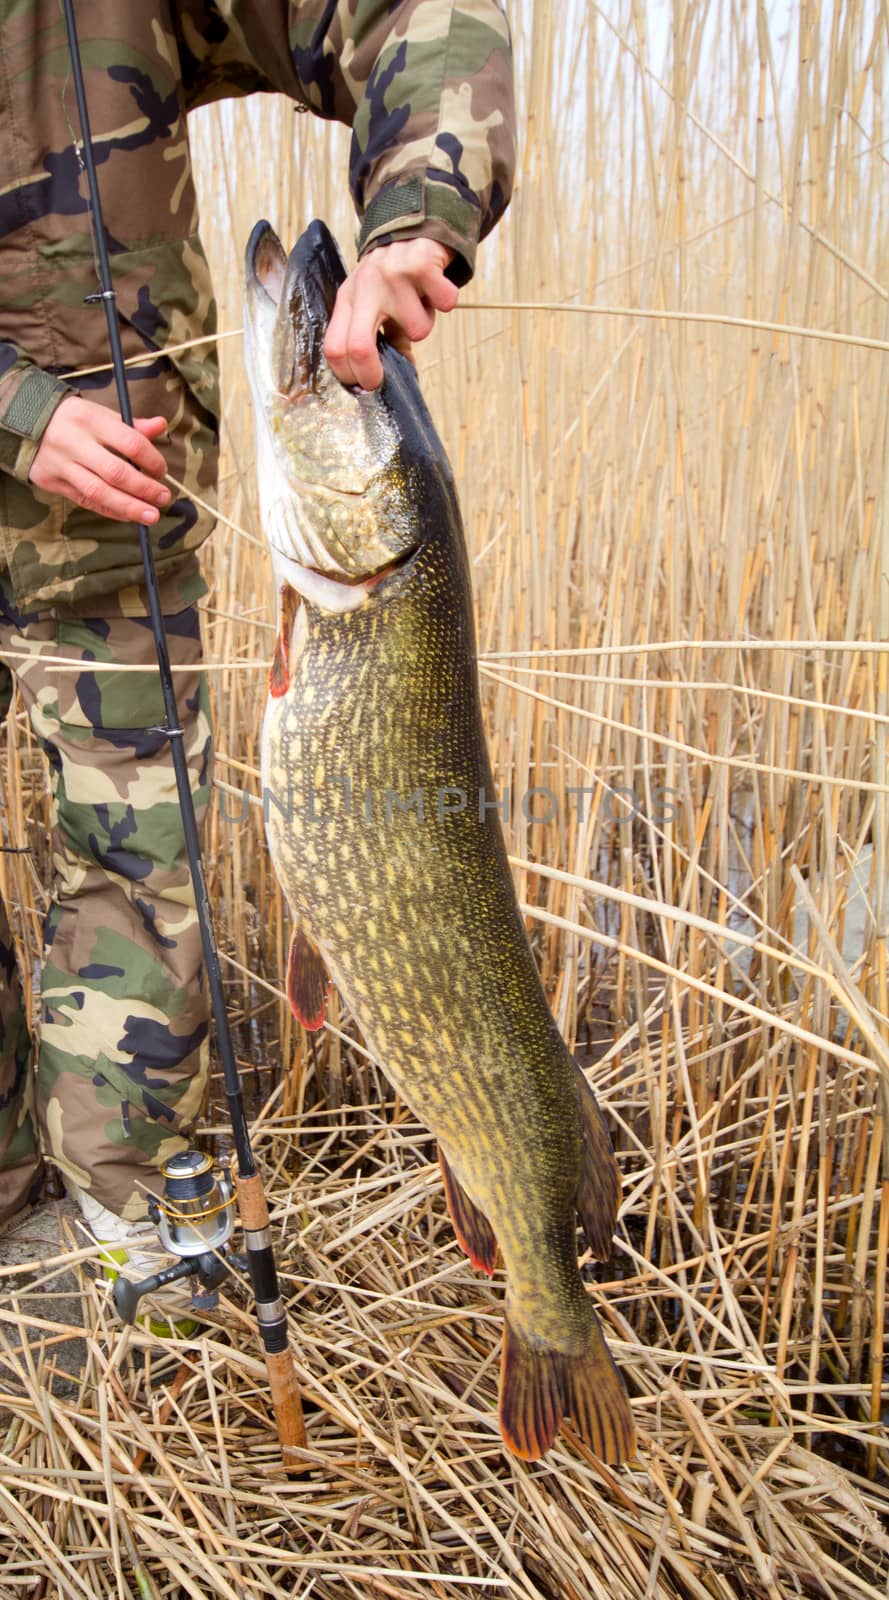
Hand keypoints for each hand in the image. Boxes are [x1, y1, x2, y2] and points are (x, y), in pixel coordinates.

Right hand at [29, 395, 171, 523]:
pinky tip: (127, 515)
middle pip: (116, 472)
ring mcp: (61, 464)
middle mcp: (74, 442)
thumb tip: (161, 425)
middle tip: (164, 498)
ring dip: (129, 507)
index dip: (152, 460)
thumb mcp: (100, 414)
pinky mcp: (52, 482)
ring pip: (99, 492)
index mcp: (90, 419)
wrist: (25, 424)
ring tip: (151, 516)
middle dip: (144, 489)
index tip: (162, 471)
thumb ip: (132, 425)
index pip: (130, 443)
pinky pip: (86, 501)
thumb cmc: (75, 421)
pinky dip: (110, 510)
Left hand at [324, 238, 458, 389]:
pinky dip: (445, 302)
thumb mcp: (376, 306)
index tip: (366, 385)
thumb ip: (382, 341)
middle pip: (358, 346)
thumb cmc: (393, 279)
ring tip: (420, 302)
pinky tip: (435, 287)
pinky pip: (443, 305)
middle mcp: (365, 286)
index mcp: (348, 299)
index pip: (335, 347)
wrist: (413, 228)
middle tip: (383, 381)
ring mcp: (392, 275)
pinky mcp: (421, 265)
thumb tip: (393, 380)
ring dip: (425, 323)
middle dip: (371, 374)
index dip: (348, 375)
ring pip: (418, 331)